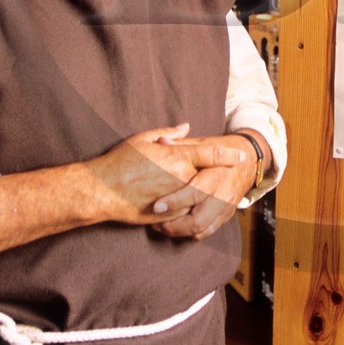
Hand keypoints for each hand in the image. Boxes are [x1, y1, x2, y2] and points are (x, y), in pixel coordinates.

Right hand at [82, 124, 246, 225]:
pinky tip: (177, 203)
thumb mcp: (143, 139)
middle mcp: (181, 178)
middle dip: (209, 174)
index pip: (212, 154)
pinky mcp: (168, 216)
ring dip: (197, 193)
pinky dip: (184, 208)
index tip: (242, 155)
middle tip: (214, 173)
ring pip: (197, 196)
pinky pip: (184, 212)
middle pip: (206, 176)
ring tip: (191, 192)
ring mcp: (176, 198)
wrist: (101, 191)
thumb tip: (186, 128)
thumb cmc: (119, 162)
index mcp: (178, 157)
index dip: (229, 154)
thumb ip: (168, 133)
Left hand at [150, 133, 257, 239]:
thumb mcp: (203, 143)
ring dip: (180, 231)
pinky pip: (208, 231)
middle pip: (198, 219)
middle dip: (174, 225)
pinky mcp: (226, 215)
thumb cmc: (221, 149)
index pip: (195, 193)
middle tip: (155, 221)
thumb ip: (181, 145)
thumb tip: (160, 142)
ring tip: (161, 226)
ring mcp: (226, 207)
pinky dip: (191, 233)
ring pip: (202, 229)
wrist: (249, 160)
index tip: (156, 206)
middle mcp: (223, 194)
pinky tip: (177, 228)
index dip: (175, 202)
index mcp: (217, 174)